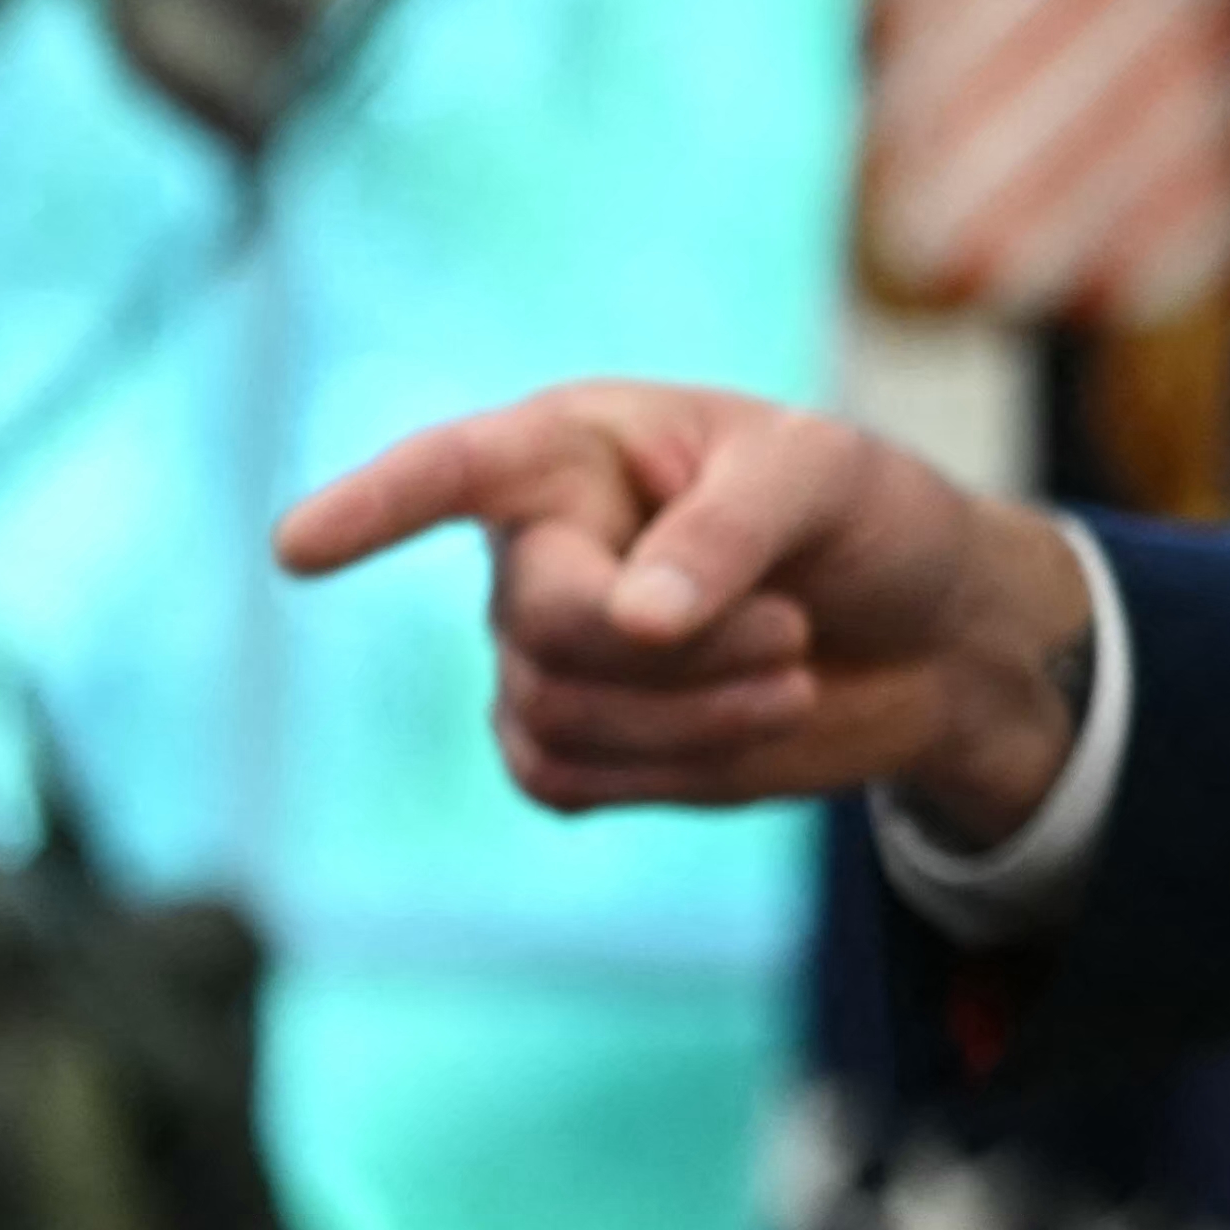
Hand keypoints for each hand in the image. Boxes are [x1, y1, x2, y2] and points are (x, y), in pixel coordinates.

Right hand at [274, 380, 1094, 846]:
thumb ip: (730, 532)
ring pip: (557, 713)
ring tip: (792, 669)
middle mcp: (532, 546)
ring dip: (695, 712)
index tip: (298, 549)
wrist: (931, 639)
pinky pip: (562, 780)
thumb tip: (635, 620)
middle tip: (790, 630)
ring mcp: (540, 653)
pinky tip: (747, 720)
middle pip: (538, 622)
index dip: (373, 509)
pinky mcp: (571, 745)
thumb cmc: (870, 518)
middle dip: (673, 648)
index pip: (452, 473)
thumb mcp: (828, 481)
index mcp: (573, 448)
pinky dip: (671, 765)